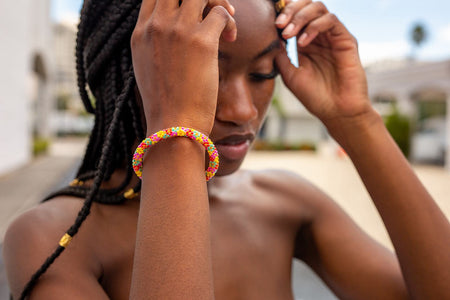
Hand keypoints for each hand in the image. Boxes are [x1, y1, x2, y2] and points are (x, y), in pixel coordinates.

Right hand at [131, 0, 236, 134]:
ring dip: (217, 0)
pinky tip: (231, 39)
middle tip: (210, 9)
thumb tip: (173, 36)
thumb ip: (156, 44)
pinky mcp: (202, 41)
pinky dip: (230, 21)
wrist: (173, 126)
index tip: (192, 11)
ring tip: (225, 20)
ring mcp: (178, 30)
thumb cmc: (165, 104)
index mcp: (140, 32)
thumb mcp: (148, 68)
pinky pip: (221, 12)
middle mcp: (156, 25)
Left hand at [274, 0, 372, 129]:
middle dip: (290, 10)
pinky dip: (314, 27)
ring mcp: (333, 36)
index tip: (271, 23)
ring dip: (300, 17)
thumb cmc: (313, 95)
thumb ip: (280, 54)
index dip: (282, 13)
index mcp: (305, 42)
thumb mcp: (289, 73)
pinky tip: (303, 42)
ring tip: (288, 34)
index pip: (294, 16)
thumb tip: (270, 36)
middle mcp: (319, 35)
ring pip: (319, 8)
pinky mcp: (346, 40)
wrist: (336, 111)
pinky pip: (331, 21)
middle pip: (306, 5)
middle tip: (279, 24)